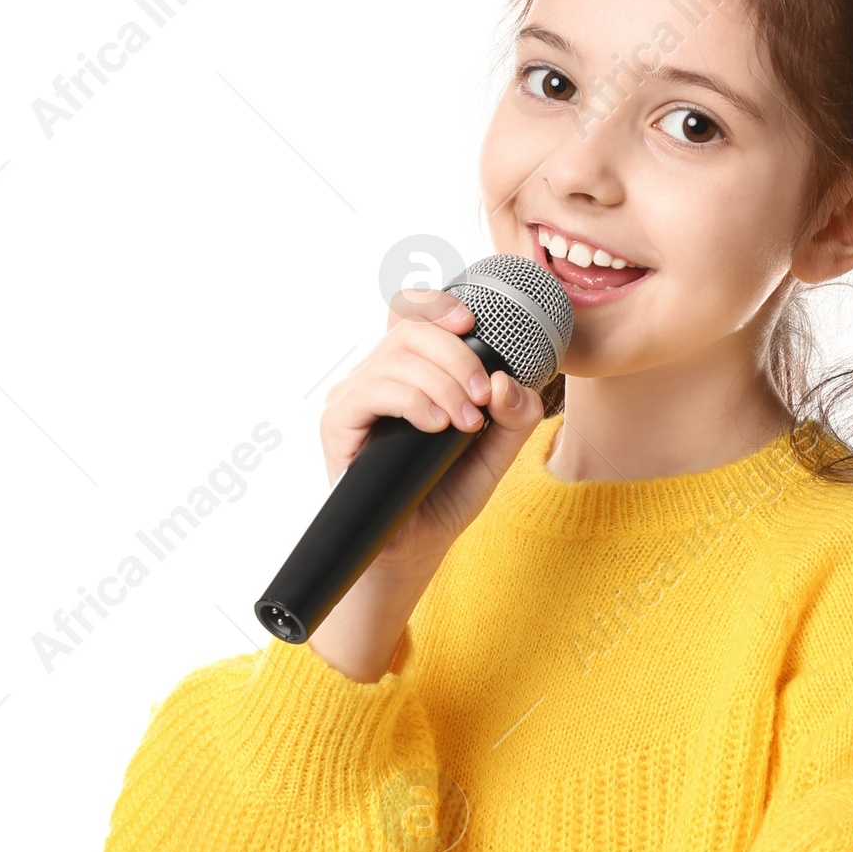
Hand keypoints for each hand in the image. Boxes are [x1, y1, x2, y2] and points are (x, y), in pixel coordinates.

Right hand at [320, 287, 547, 574]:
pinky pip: (371, 392)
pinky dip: (412, 401)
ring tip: (466, 423)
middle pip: (410, 330)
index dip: (436, 305)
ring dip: (441, 384)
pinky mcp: (337, 425)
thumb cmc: (447, 493)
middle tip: (483, 396)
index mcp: (409, 371)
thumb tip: (507, 381)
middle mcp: (376, 376)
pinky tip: (436, 425)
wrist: (415, 546)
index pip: (411, 314)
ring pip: (394, 359)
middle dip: (456, 356)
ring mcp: (353, 398)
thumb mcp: (496, 453)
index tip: (471, 323)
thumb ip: (515, 417)